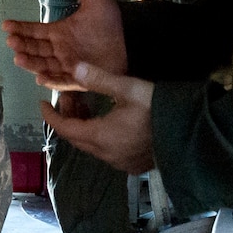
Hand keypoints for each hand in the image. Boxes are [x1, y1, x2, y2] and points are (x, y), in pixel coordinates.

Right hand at [1, 0, 126, 90]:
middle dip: (22, 45)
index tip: (5, 25)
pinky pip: (63, 81)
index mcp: (60, 32)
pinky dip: (52, 81)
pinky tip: (40, 78)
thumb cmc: (111, 22)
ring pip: (45, 65)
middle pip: (35, 49)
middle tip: (11, 41)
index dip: (20, 28)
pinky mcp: (81, 78)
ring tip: (19, 58)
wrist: (133, 40)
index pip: (35, 30)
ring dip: (31, 63)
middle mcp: (60, 49)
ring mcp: (69, 65)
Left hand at [40, 61, 155, 173]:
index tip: (42, 104)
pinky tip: (106, 122)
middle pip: (77, 138)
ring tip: (86, 106)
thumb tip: (74, 68)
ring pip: (91, 146)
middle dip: (68, 118)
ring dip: (83, 127)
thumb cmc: (158, 109)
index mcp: (101, 137)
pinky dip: (98, 136)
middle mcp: (106, 154)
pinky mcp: (133, 165)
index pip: (66, 129)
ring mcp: (120, 162)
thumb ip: (99, 79)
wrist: (191, 134)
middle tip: (68, 98)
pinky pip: (106, 152)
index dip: (51, 116)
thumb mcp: (129, 88)